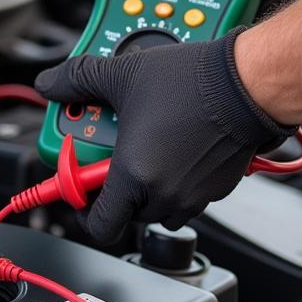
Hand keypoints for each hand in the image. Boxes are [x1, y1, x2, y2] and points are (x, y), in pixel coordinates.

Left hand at [35, 31, 289, 244]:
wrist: (250, 82)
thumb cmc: (193, 82)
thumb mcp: (121, 75)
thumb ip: (78, 80)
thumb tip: (50, 83)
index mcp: (135, 178)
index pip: (99, 225)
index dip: (83, 212)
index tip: (79, 191)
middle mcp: (165, 195)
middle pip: (127, 212)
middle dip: (116, 188)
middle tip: (113, 155)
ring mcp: (195, 195)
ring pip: (159, 207)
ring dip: (147, 186)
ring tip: (146, 146)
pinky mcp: (219, 188)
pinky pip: (187, 195)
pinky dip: (176, 179)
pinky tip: (175, 145)